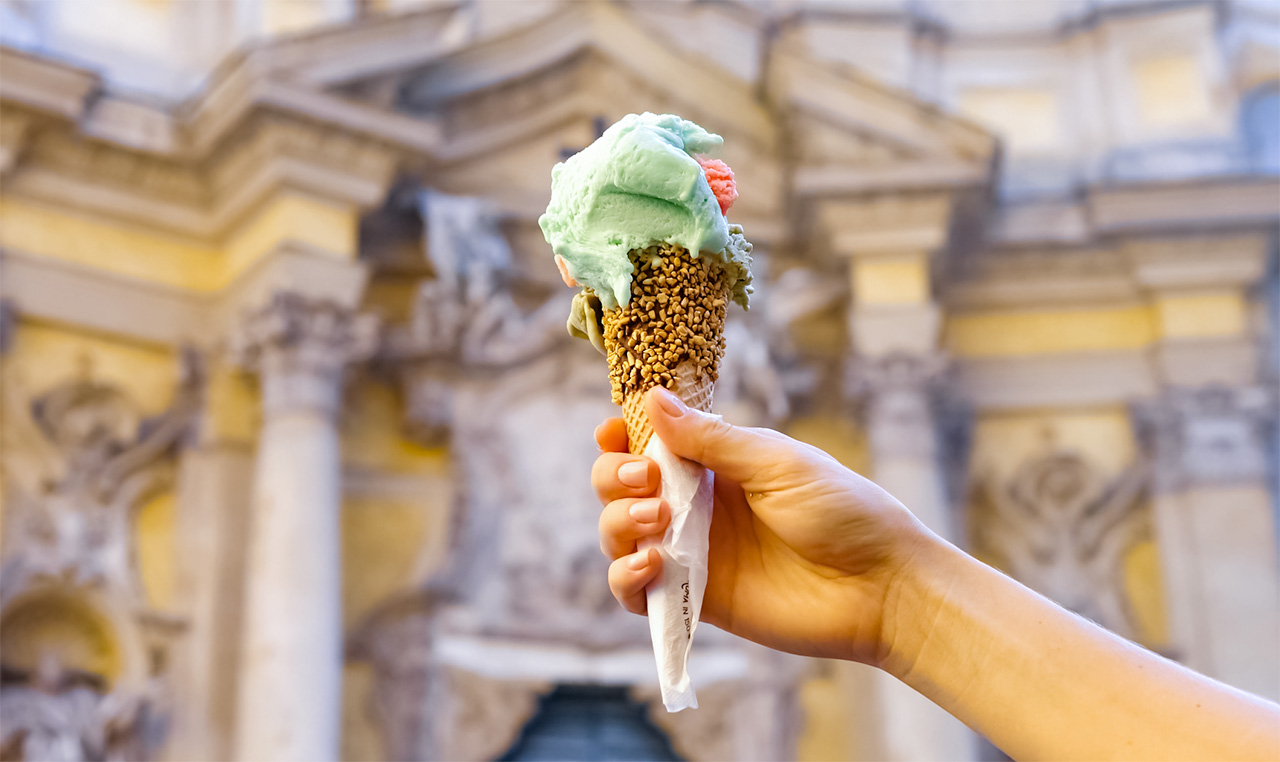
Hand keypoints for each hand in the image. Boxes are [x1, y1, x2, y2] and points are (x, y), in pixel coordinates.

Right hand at [593, 386, 932, 664]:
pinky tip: (651, 566)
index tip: (614, 433)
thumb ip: (711, 439)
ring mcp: (692, 553)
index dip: (620, 437)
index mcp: (715, 463)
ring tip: (657, 519)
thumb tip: (650, 396)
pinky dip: (624, 577)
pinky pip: (633, 592)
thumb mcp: (776, 462)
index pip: (646, 443)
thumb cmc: (843, 512)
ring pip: (617, 534)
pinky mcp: (695, 601)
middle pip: (618, 485)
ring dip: (617, 522)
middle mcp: (695, 504)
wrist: (880, 587)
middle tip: (648, 480)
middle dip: (614, 476)